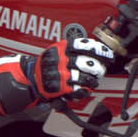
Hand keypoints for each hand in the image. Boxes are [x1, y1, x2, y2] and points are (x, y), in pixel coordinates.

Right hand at [0, 37, 117, 113]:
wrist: (29, 77)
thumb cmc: (46, 64)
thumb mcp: (57, 50)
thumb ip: (73, 48)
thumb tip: (96, 50)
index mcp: (61, 47)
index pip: (84, 45)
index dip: (99, 50)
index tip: (108, 55)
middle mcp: (60, 59)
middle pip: (86, 62)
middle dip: (97, 68)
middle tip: (100, 70)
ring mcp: (60, 73)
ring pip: (83, 77)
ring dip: (92, 81)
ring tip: (93, 81)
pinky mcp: (59, 87)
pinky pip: (77, 90)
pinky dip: (84, 91)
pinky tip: (85, 90)